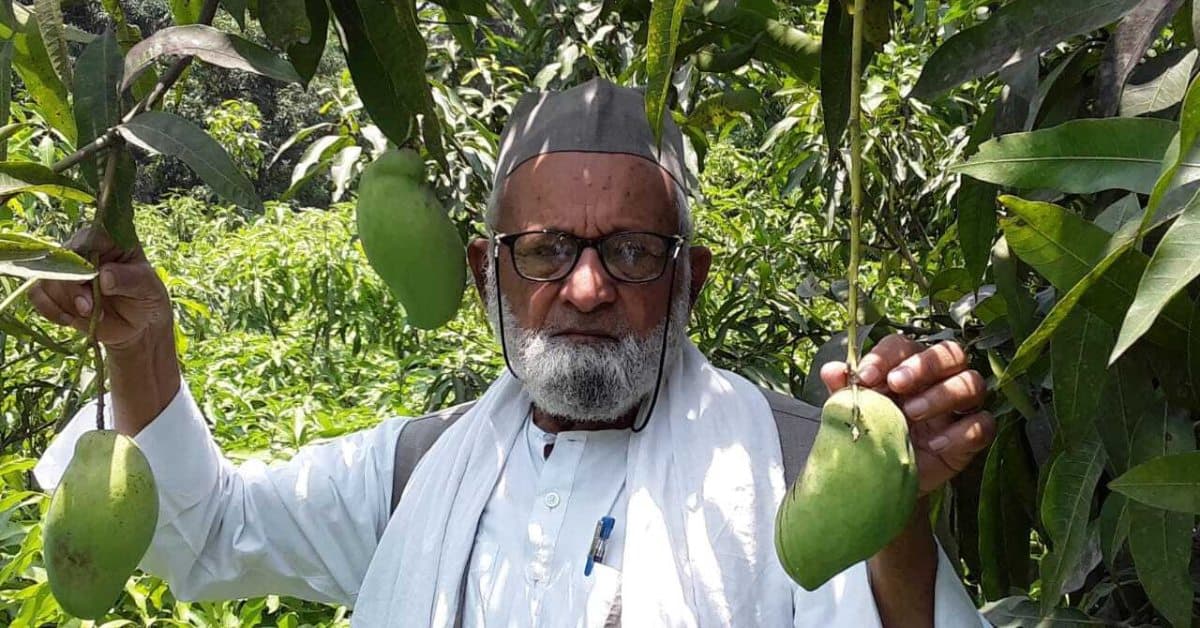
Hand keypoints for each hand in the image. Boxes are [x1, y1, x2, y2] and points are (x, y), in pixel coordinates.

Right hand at [27, 226, 172, 351]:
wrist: (138, 326)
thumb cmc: (147, 298)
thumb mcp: (148, 288)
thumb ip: (129, 279)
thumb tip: (104, 276)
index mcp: (109, 241)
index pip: (88, 237)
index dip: (84, 257)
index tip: (94, 278)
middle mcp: (83, 251)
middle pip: (61, 259)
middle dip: (72, 287)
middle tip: (88, 307)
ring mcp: (67, 270)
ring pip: (46, 277)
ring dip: (63, 300)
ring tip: (88, 315)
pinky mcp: (55, 290)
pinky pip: (37, 293)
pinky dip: (49, 309)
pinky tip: (69, 320)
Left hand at [820, 333, 994, 494]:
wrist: (882, 480)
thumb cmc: (871, 435)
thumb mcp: (855, 412)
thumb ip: (844, 390)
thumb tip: (832, 370)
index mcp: (907, 366)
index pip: (905, 345)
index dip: (886, 356)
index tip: (865, 376)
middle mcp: (939, 379)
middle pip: (951, 353)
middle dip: (925, 364)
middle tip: (896, 384)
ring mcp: (958, 407)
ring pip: (971, 384)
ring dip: (941, 395)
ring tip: (911, 414)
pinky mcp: (971, 437)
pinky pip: (983, 424)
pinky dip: (962, 432)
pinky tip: (934, 444)